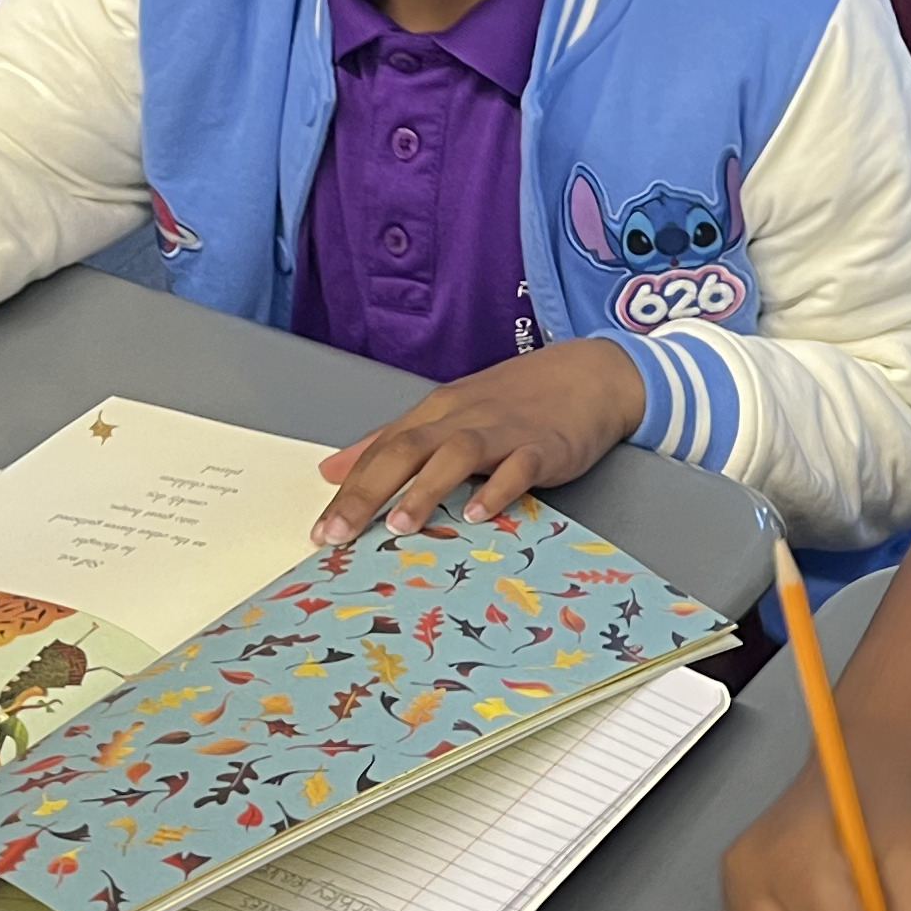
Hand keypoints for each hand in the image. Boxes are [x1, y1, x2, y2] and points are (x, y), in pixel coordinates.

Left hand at [314, 338, 648, 544]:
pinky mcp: (544, 446)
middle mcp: (462, 418)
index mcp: (435, 413)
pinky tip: (479, 515)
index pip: (381, 450)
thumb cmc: (515, 401)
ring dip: (425, 490)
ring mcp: (503, 431)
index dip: (348, 489)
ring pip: (456, 455)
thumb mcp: (446, 416)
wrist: (589, 374)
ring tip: (399, 527)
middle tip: (338, 535)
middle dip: (368, 493)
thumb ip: (390, 443)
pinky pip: (518, 467)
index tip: (321, 530)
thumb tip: (332, 469)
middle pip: (406, 450)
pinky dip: (497, 489)